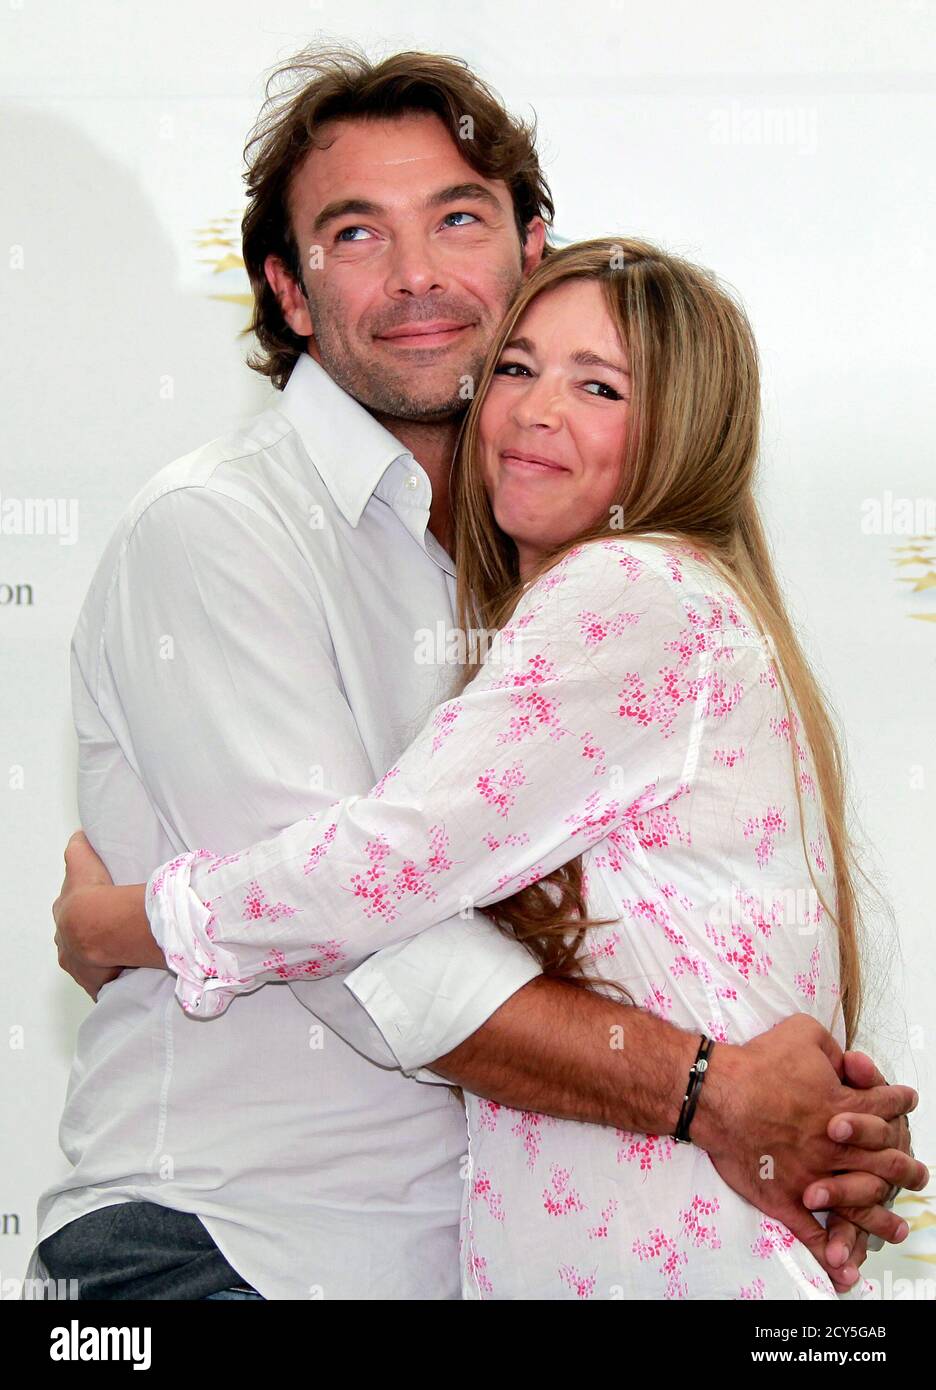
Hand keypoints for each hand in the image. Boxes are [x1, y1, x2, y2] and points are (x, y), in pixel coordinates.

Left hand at [53, 830, 122, 998]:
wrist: (98, 926)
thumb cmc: (91, 897)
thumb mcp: (81, 862)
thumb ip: (79, 848)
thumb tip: (80, 835)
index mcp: (64, 916)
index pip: (72, 913)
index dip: (87, 910)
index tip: (102, 908)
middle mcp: (67, 944)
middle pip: (80, 939)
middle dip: (96, 935)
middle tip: (118, 928)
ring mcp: (80, 966)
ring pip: (94, 962)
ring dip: (108, 956)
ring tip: (129, 947)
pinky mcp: (98, 984)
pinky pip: (109, 981)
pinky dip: (119, 976)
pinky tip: (133, 968)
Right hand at [692, 1014, 927, 1289]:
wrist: (715, 1093)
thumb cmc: (757, 1062)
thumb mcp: (802, 1033)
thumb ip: (831, 1047)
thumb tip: (847, 1060)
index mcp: (842, 1107)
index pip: (885, 1107)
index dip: (900, 1103)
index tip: (907, 1103)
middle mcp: (835, 1147)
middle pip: (884, 1163)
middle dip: (906, 1169)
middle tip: (918, 1175)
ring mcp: (812, 1176)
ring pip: (857, 1204)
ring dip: (881, 1220)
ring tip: (897, 1229)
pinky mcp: (786, 1198)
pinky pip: (813, 1234)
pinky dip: (830, 1254)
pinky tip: (843, 1270)